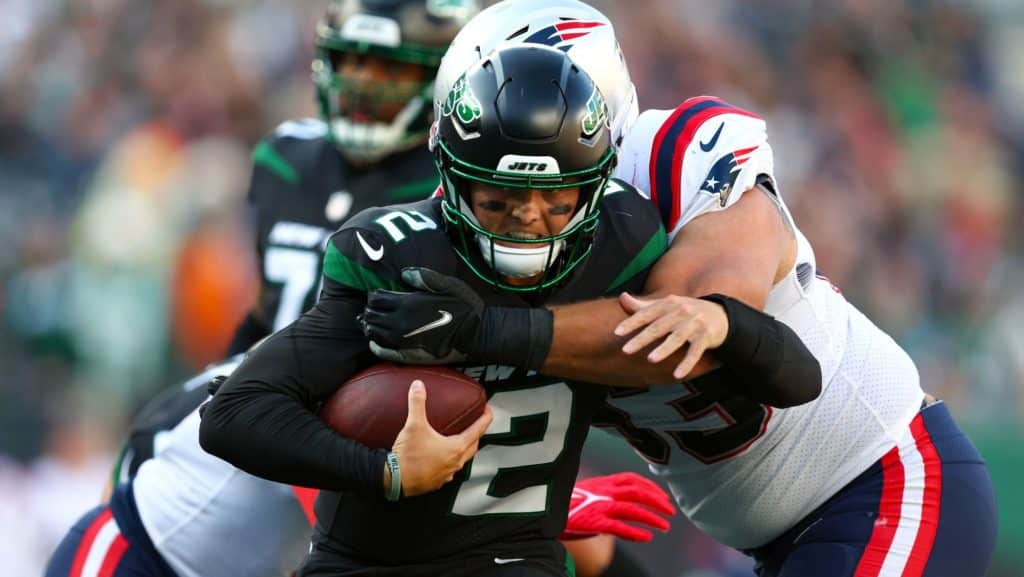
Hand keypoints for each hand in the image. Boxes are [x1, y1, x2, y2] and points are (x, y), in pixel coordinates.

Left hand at [362, 268, 483, 363]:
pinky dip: (375, 344)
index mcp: (408, 303)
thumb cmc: (464, 307)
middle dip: (370, 310)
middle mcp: (400, 323)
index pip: (376, 299)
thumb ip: (423, 276)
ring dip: (370, 326)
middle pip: (371, 315)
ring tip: (374, 322)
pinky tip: (376, 340)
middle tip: (375, 309)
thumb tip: (402, 273)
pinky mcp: (407, 356)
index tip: (379, 295)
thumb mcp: (447, 284)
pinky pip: (381, 351)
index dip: (374, 296)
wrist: (476, 335)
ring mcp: (402, 341)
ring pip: (373, 333)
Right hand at [389, 380, 492, 496]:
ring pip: (462, 460)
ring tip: (459, 439)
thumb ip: (418, 403)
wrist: (395, 480)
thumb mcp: (414, 425)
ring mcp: (447, 474)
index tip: (488, 411)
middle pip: (474, 446)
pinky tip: (440, 456)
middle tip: (476, 424)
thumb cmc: (408, 456)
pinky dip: (449, 460)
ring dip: (464, 449)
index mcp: (456, 448)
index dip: (485, 418)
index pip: (478, 430)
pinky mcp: (437, 481)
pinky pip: (449, 469)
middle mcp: (455, 462)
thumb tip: (418, 386)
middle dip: (477, 434)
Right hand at [561, 472, 675, 541]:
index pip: (632, 479)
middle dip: (657, 501)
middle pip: (637, 492)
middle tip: (670, 511)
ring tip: (665, 527)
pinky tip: (647, 537)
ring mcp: (600, 507)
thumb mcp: (588, 491)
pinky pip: (620, 528)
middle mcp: (604, 492)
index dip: (651, 486)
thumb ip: (605, 493)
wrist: (542, 509)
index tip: (663, 495)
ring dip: (652, 518)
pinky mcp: (595, 523)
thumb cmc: (565, 502)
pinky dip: (636, 532)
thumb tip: (621, 502)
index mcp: (602, 482)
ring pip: (633, 509)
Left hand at [613, 293, 728, 379]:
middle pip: (659, 327)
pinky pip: (695, 351)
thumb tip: (622, 297)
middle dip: (642, 338)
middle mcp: (681, 311)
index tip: (617, 332)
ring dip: (664, 349)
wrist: (721, 314)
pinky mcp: (707, 336)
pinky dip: (687, 363)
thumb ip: (643, 306)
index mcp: (669, 303)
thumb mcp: (666, 306)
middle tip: (626, 350)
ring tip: (650, 359)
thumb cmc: (686, 312)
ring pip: (677, 338)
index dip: (631, 322)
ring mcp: (695, 323)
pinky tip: (677, 375)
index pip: (647, 313)